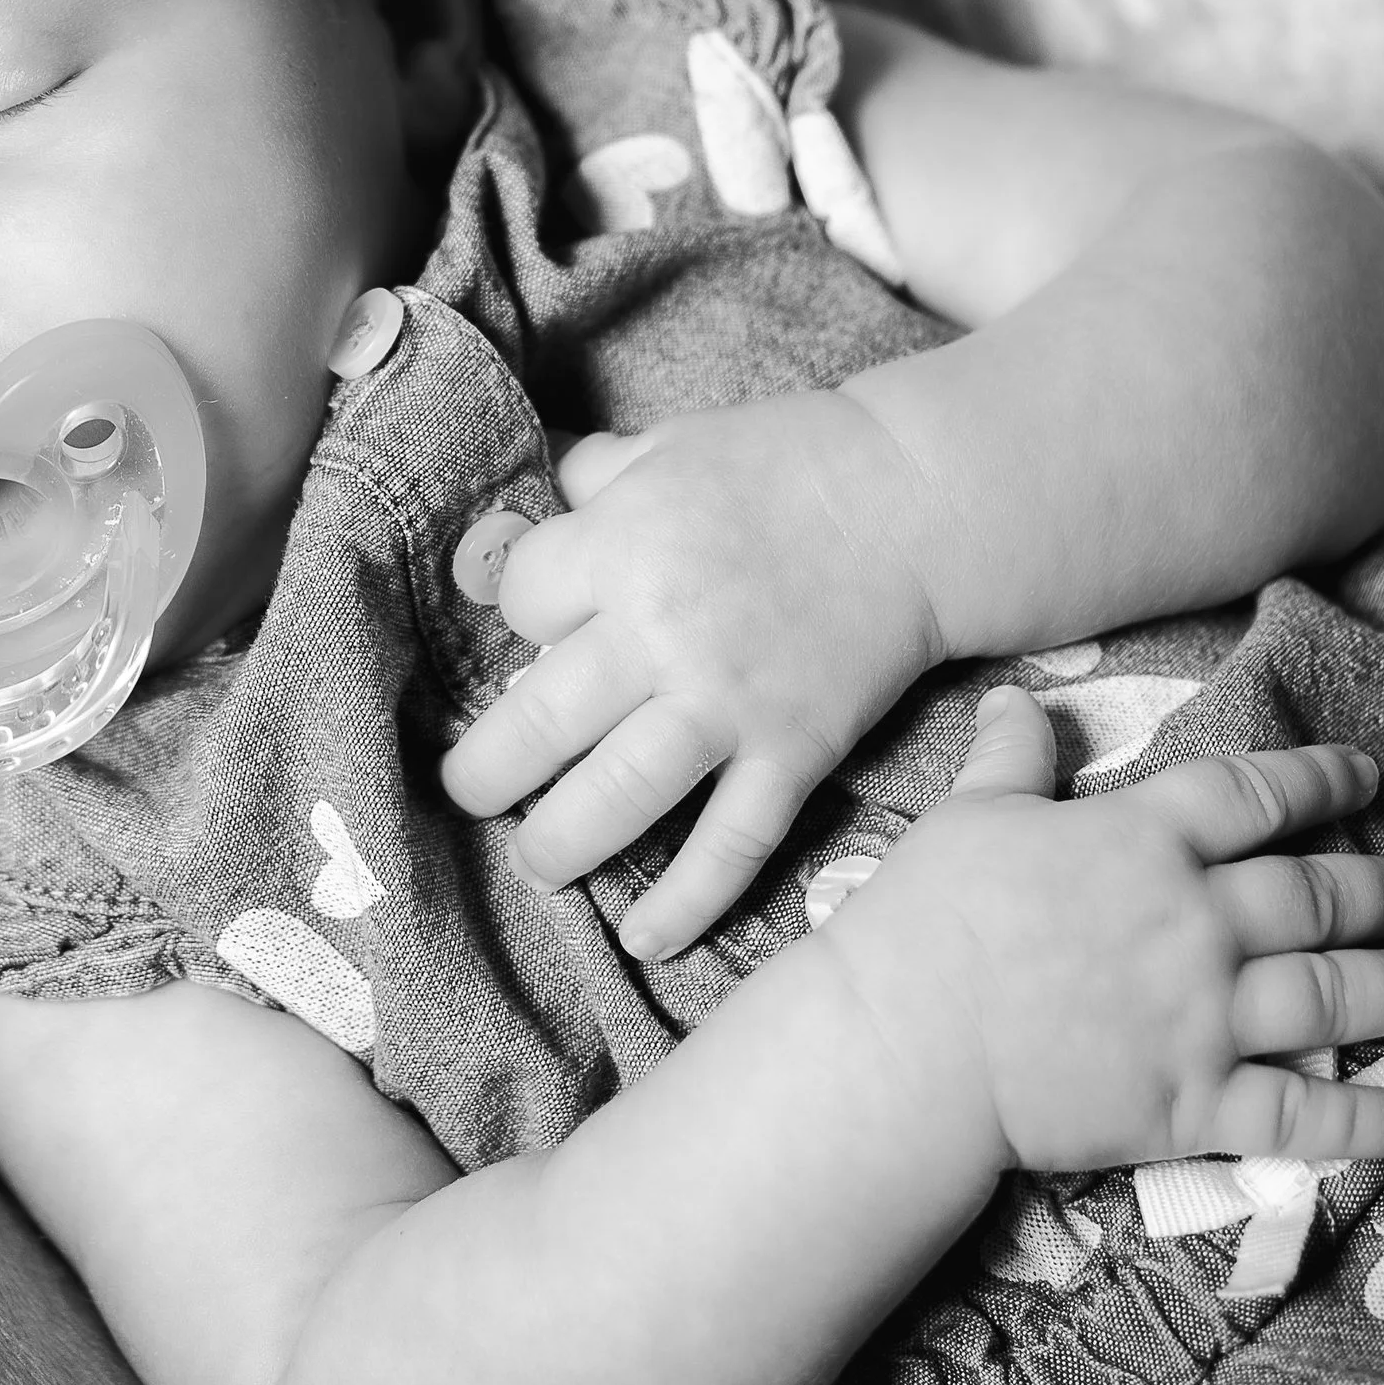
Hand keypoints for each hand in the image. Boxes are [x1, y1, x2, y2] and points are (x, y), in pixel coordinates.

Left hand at [439, 393, 943, 958]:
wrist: (916, 502)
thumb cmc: (785, 462)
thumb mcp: (672, 443)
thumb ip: (597, 472)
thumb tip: (539, 485)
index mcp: (623, 544)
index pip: (521, 603)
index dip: (522, 618)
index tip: (541, 630)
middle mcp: (662, 630)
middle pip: (538, 721)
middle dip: (484, 771)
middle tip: (467, 790)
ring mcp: (729, 701)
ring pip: (618, 797)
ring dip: (559, 846)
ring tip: (534, 866)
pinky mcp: (793, 751)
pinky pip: (733, 843)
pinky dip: (689, 902)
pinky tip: (645, 941)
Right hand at [823, 688, 1383, 1170]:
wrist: (907, 1041)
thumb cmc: (927, 918)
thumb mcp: (968, 813)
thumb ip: (1010, 756)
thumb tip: (1016, 698)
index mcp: (1141, 839)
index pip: (1256, 795)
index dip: (1321, 780)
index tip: (1368, 778)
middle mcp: (1195, 920)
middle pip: (1324, 895)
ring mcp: (1204, 1015)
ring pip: (1339, 993)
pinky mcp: (1194, 1102)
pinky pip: (1306, 1112)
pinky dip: (1373, 1116)